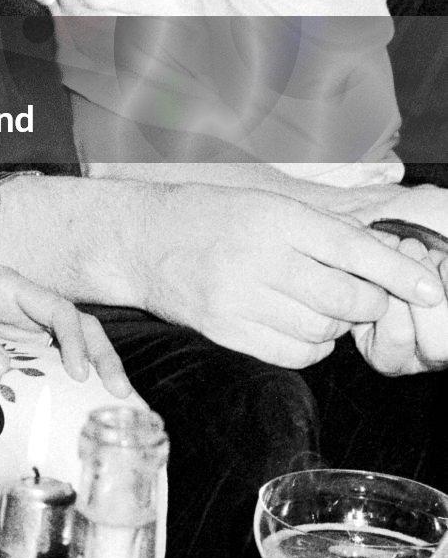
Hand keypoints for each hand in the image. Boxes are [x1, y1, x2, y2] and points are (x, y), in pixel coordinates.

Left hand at [0, 272, 130, 396]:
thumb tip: (3, 366)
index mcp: (3, 287)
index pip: (56, 309)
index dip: (75, 340)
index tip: (79, 374)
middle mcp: (17, 302)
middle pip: (75, 323)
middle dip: (102, 354)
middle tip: (121, 391)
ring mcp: (17, 324)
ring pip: (70, 339)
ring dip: (96, 365)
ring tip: (118, 399)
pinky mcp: (12, 345)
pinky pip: (50, 358)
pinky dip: (72, 376)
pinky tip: (86, 402)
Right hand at [127, 183, 443, 367]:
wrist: (139, 239)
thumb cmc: (208, 216)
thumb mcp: (264, 203)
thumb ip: (319, 230)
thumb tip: (379, 258)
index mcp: (273, 217)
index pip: (352, 248)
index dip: (397, 272)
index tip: (431, 290)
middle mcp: (257, 257)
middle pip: (343, 299)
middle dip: (366, 303)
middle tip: (359, 296)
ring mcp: (238, 297)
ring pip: (322, 331)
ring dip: (335, 326)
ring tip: (314, 306)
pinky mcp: (225, 330)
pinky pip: (293, 354)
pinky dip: (311, 348)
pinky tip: (298, 327)